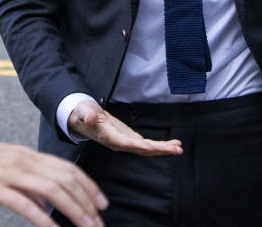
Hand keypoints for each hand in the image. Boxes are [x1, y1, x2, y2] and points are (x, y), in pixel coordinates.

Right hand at [0, 134, 107, 226]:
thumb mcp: (2, 165)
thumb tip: (45, 202)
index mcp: (26, 155)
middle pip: (65, 180)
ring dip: (74, 210)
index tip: (101, 202)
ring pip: (52, 191)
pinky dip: (44, 219)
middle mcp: (22, 161)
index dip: (88, 185)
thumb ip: (25, 180)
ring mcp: (9, 174)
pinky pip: (25, 205)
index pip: (67, 169)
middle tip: (100, 220)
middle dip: (87, 201)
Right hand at [68, 99, 182, 155]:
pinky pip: (146, 145)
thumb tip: (90, 117)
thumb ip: (87, 114)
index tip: (150, 146)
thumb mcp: (83, 111)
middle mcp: (118, 143)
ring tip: (178, 148)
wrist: (83, 118)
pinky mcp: (130, 139)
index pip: (124, 143)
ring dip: (162, 149)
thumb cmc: (83, 114)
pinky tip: (172, 145)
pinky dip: (159, 145)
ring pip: (145, 149)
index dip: (137, 145)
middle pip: (140, 149)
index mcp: (108, 137)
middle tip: (175, 150)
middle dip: (158, 150)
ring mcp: (125, 142)